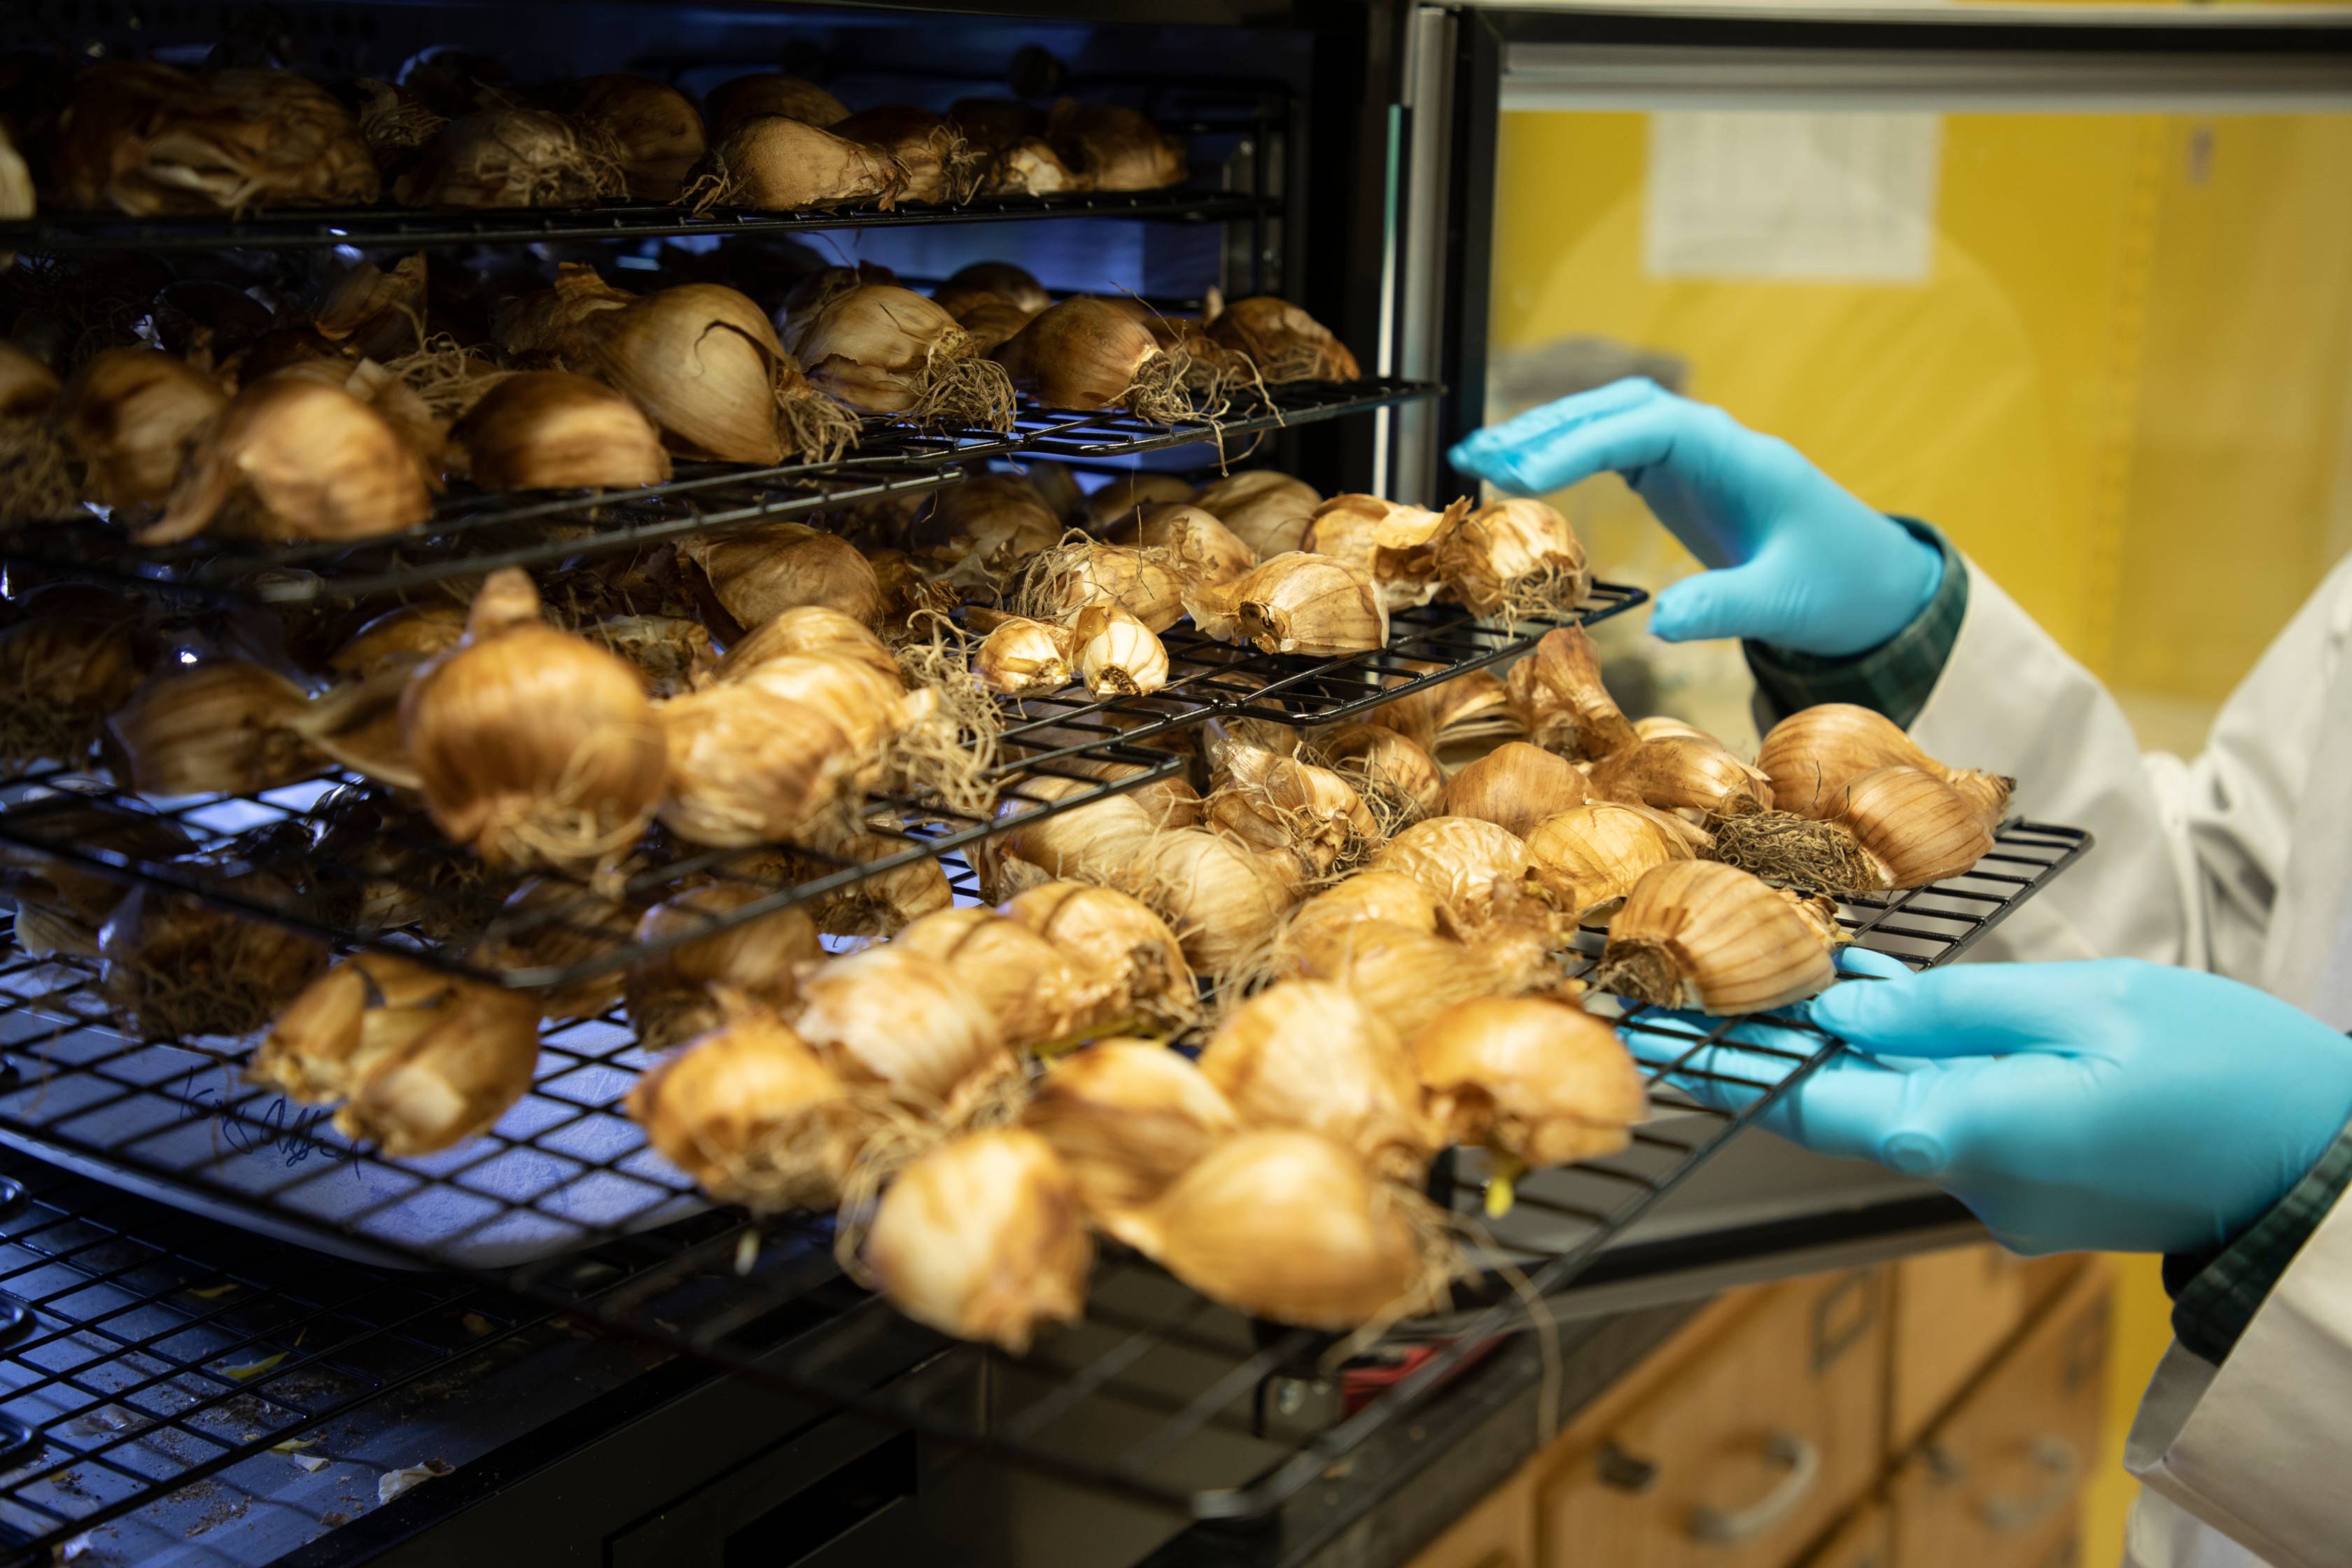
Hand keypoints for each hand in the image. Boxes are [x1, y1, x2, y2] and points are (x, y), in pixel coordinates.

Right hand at [1448, 378, 1942, 656]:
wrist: (1873, 584)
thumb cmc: (1837, 585)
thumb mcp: (1783, 602)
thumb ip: (1724, 607)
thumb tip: (1658, 625)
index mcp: (1739, 458)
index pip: (1650, 426)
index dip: (1584, 441)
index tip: (1526, 471)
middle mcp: (1712, 443)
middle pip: (1619, 409)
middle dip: (1548, 426)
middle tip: (1480, 455)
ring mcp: (1694, 456)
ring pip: (1612, 421)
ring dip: (1548, 432)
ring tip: (1480, 456)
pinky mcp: (1681, 477)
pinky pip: (1616, 448)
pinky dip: (1568, 453)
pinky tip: (1524, 471)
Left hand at [1622, 952, 2351, 1255]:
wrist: (2329, 1169)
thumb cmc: (2232, 1073)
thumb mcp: (2093, 1004)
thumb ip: (1958, 1006)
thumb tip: (1847, 1005)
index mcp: (1970, 1133)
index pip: (1807, 1101)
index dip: (1725, 1064)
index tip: (1650, 1035)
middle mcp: (1969, 1180)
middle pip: (1837, 1106)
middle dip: (1770, 1047)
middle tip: (1689, 988)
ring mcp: (2003, 1197)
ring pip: (1894, 1108)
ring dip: (1849, 1048)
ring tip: (1790, 971)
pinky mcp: (2035, 1192)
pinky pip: (1950, 1120)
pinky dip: (1918, 1067)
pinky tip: (1898, 1010)